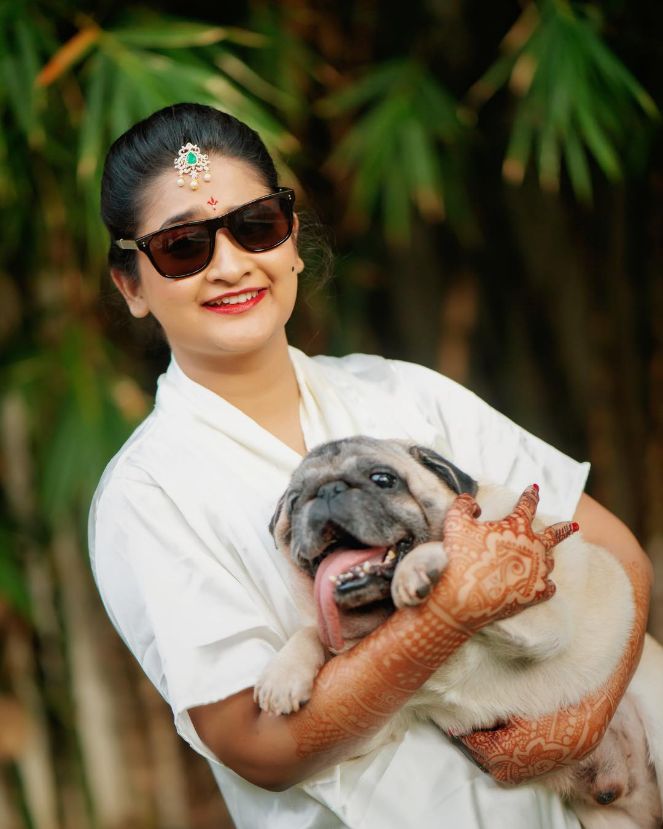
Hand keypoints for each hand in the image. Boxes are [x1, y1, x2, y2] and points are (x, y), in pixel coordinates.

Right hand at [431, 485, 577, 631]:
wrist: (464, 598)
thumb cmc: (460, 557)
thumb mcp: (455, 522)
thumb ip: (464, 505)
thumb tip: (473, 503)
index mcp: (517, 526)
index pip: (527, 505)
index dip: (530, 495)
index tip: (534, 488)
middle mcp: (533, 547)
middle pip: (555, 534)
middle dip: (564, 528)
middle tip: (573, 525)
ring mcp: (537, 571)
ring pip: (550, 561)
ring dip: (547, 557)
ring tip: (548, 557)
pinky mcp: (535, 594)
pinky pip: (549, 588)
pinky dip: (548, 585)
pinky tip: (547, 585)